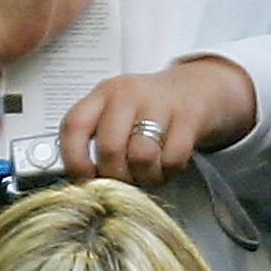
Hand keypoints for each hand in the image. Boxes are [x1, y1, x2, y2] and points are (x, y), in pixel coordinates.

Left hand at [58, 56, 257, 185]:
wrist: (197, 89)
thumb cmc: (149, 109)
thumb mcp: (116, 113)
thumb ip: (97, 138)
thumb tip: (84, 182)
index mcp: (103, 94)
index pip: (75, 125)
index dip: (74, 159)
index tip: (84, 179)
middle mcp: (128, 94)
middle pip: (109, 147)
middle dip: (115, 175)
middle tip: (123, 180)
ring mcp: (159, 104)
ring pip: (141, 156)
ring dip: (143, 177)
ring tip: (146, 174)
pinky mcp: (188, 118)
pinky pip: (172, 159)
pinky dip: (168, 172)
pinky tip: (166, 166)